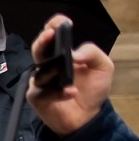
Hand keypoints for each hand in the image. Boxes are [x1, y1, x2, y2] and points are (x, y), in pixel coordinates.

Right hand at [28, 14, 112, 136]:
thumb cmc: (92, 90)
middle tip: (49, 35)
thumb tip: (75, 53)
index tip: (60, 23)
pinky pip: (42, 92)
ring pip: (38, 70)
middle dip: (42, 41)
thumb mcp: (103, 67)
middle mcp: (49, 65)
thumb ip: (92, 54)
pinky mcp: (37, 97)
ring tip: (65, 70)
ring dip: (52, 69)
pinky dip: (58, 92)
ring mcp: (41, 81)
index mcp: (63, 54)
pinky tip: (71, 92)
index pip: (53, 35)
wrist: (88, 117)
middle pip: (38, 49)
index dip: (53, 26)